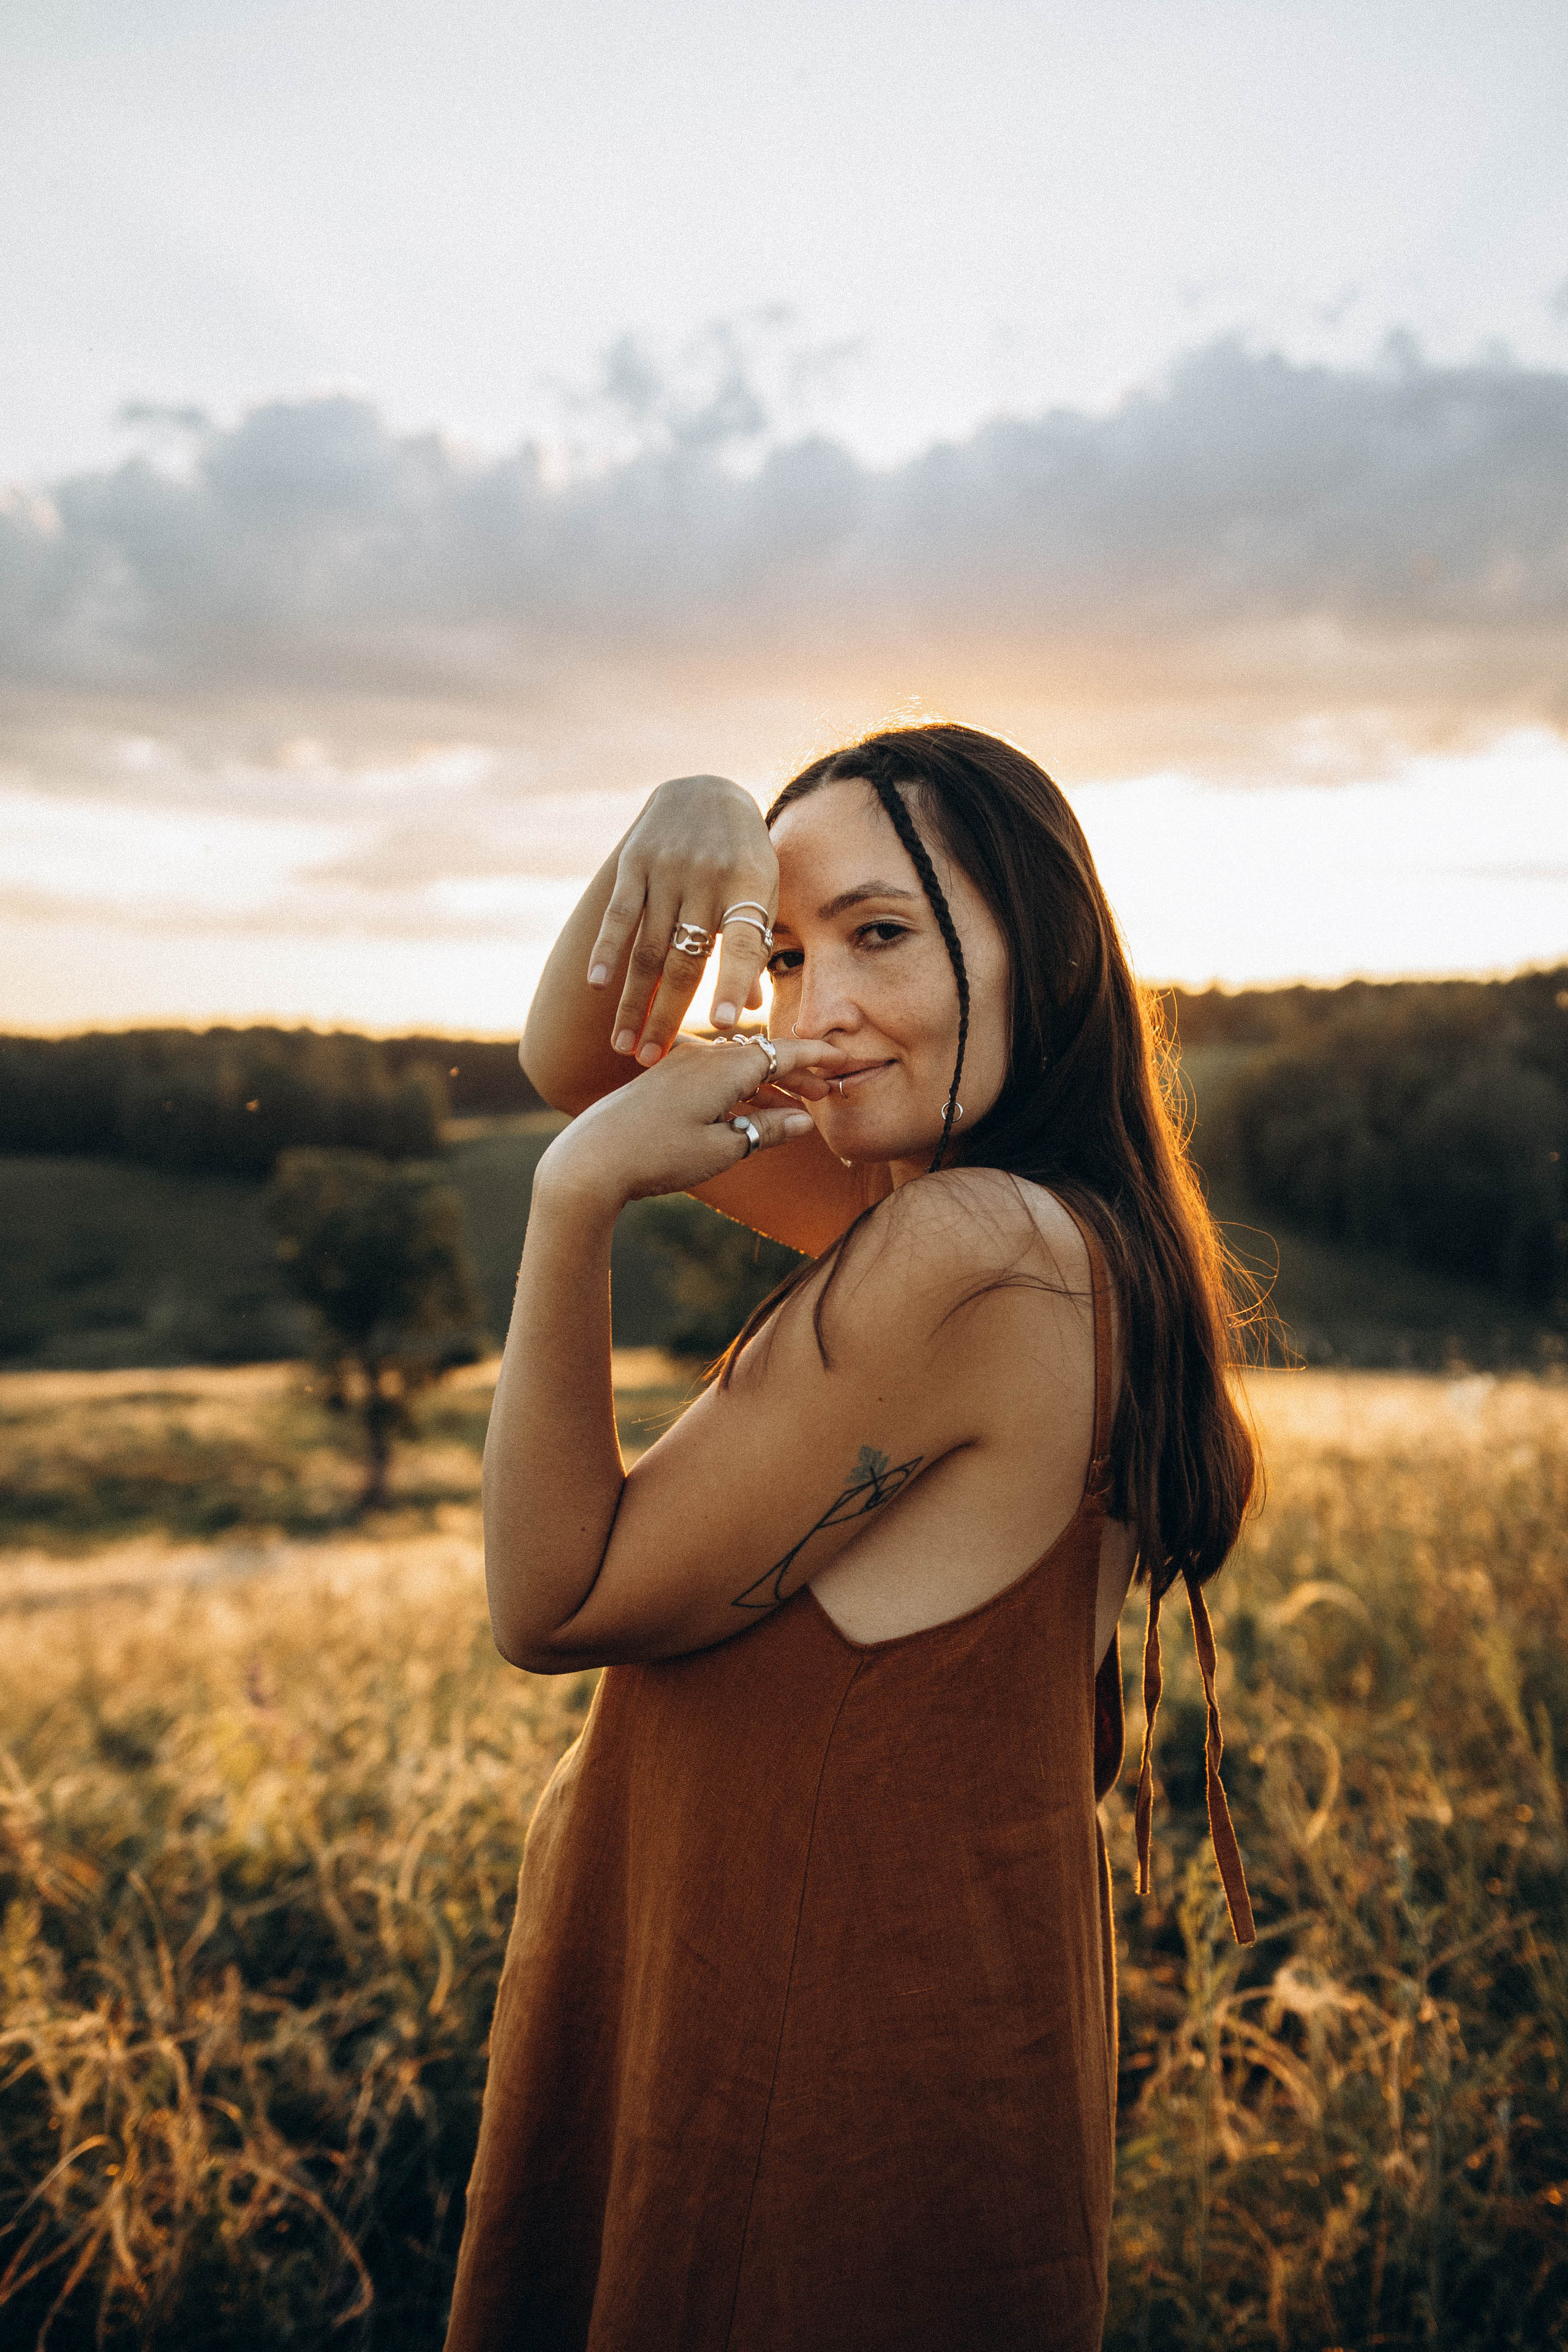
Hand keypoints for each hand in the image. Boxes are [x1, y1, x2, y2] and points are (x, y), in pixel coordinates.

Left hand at [535, 1033, 843, 1210]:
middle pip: (763, 1056)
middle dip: (799, 1072)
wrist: (589, 1161)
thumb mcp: (721, 1148)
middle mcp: (703, 1055)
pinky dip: (740, 1089)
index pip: (784, 1053)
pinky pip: (714, 1075)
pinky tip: (749, 1110)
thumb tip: (804, 1120)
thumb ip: (766, 1130)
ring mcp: (679, 1064)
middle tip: (828, 1092)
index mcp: (723, 1067)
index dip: (817, 1056)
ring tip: (797, 1106)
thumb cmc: (657, 1156)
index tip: (844, 1058)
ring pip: (738, 1066)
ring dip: (770, 1084)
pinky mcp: (662, 1078)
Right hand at [585, 775, 778, 1062]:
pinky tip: (598, 987)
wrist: (705, 791)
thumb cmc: (742, 858)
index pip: (740, 943)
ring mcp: (668, 869)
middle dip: (666, 1015)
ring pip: (647, 949)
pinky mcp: (635, 863)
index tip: (723, 1025)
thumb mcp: (761, 893)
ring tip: (623, 1044)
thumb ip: (752, 946)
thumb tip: (749, 1009)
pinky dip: (606, 952)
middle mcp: (707, 878)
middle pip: (684, 959)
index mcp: (749, 887)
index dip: (731, 983)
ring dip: (633, 1002)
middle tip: (651, 1061)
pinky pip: (619, 915)